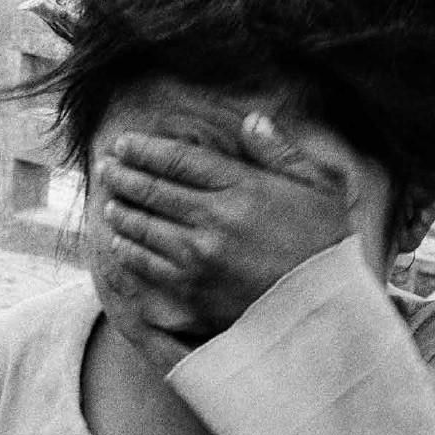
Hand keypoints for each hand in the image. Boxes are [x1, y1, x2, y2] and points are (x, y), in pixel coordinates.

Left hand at [95, 113, 355, 362]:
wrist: (328, 313)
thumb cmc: (327, 247)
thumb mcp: (320, 188)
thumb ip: (281, 153)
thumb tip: (251, 120)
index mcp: (244, 188)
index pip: (180, 160)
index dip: (146, 149)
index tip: (124, 143)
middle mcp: (216, 219)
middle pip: (154, 190)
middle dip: (124, 175)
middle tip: (105, 167)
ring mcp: (200, 258)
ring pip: (144, 228)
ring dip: (121, 212)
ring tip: (109, 203)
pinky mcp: (193, 292)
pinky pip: (148, 266)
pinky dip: (128, 251)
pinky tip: (120, 244)